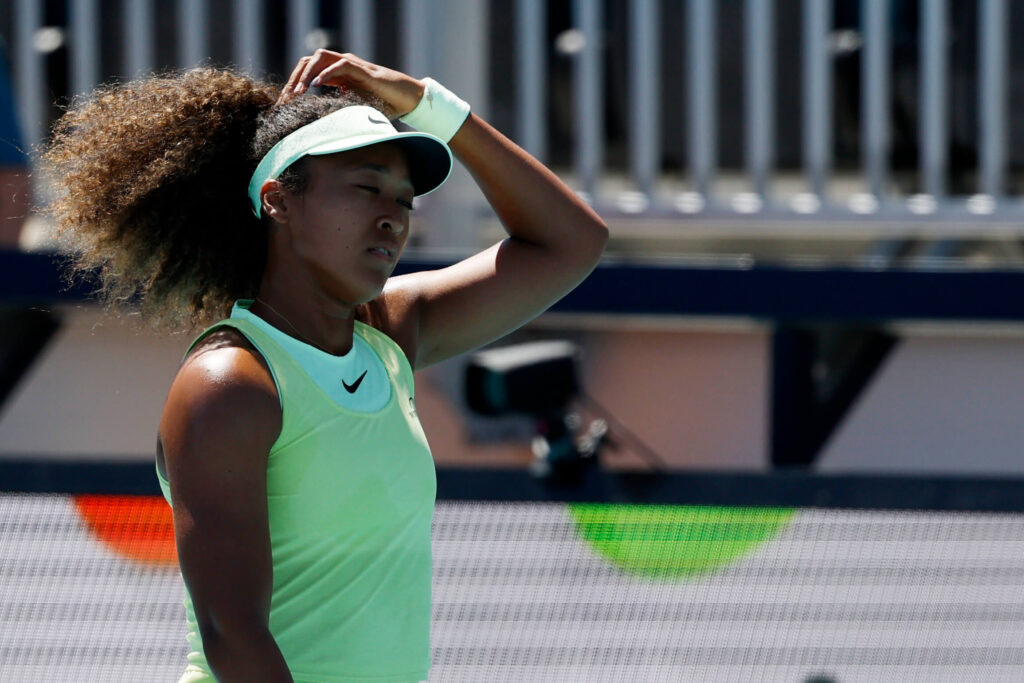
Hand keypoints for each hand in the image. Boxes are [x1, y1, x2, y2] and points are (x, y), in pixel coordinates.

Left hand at [277, 50, 423, 116]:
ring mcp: (352, 65)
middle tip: (286, 98)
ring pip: (321, 57)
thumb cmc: (385, 106)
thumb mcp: (355, 111)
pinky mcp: (363, 69)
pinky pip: (340, 64)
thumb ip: (339, 112)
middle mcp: (342, 66)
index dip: (294, 85)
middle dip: (294, 78)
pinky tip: (317, 85)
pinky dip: (326, 73)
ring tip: (298, 91)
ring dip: (306, 73)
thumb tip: (320, 129)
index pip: (309, 72)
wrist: (407, 99)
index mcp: (338, 75)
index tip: (284, 103)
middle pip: (309, 62)